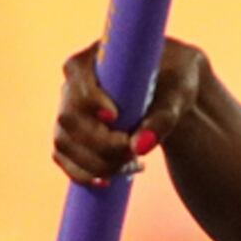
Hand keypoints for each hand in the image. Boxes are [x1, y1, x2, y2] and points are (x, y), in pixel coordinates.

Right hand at [52, 36, 210, 186]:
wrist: (170, 90)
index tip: (116, 118)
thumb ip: (162, 118)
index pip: (77, 76)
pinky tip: (109, 181)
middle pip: (69, 118)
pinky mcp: (72, 134)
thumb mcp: (176, 96)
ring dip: (96, 163)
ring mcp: (69, 110)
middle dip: (101, 144)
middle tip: (134, 155)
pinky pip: (64, 158)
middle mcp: (73, 84)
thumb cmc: (176, 82)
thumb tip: (140, 147)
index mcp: (93, 60)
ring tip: (134, 165)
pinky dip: (83, 174)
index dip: (91, 100)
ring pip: (64, 142)